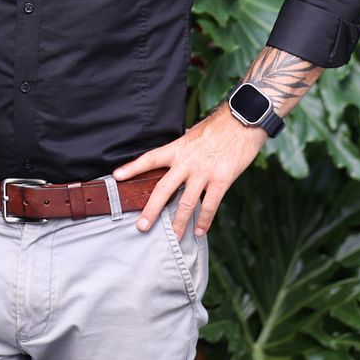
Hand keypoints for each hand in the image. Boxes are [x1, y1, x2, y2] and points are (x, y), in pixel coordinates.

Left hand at [110, 107, 264, 238]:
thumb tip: (177, 154)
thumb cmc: (219, 127)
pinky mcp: (221, 180)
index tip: (117, 177)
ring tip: (174, 238)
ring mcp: (204, 173)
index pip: (150, 159)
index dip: (132, 168)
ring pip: (186, 203)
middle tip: (141, 226)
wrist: (242, 122)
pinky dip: (204, 220)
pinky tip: (199, 231)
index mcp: (178, 149)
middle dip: (151, 210)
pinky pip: (210, 205)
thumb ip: (184, 148)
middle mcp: (187, 162)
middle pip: (163, 189)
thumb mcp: (194, 134)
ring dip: (179, 223)